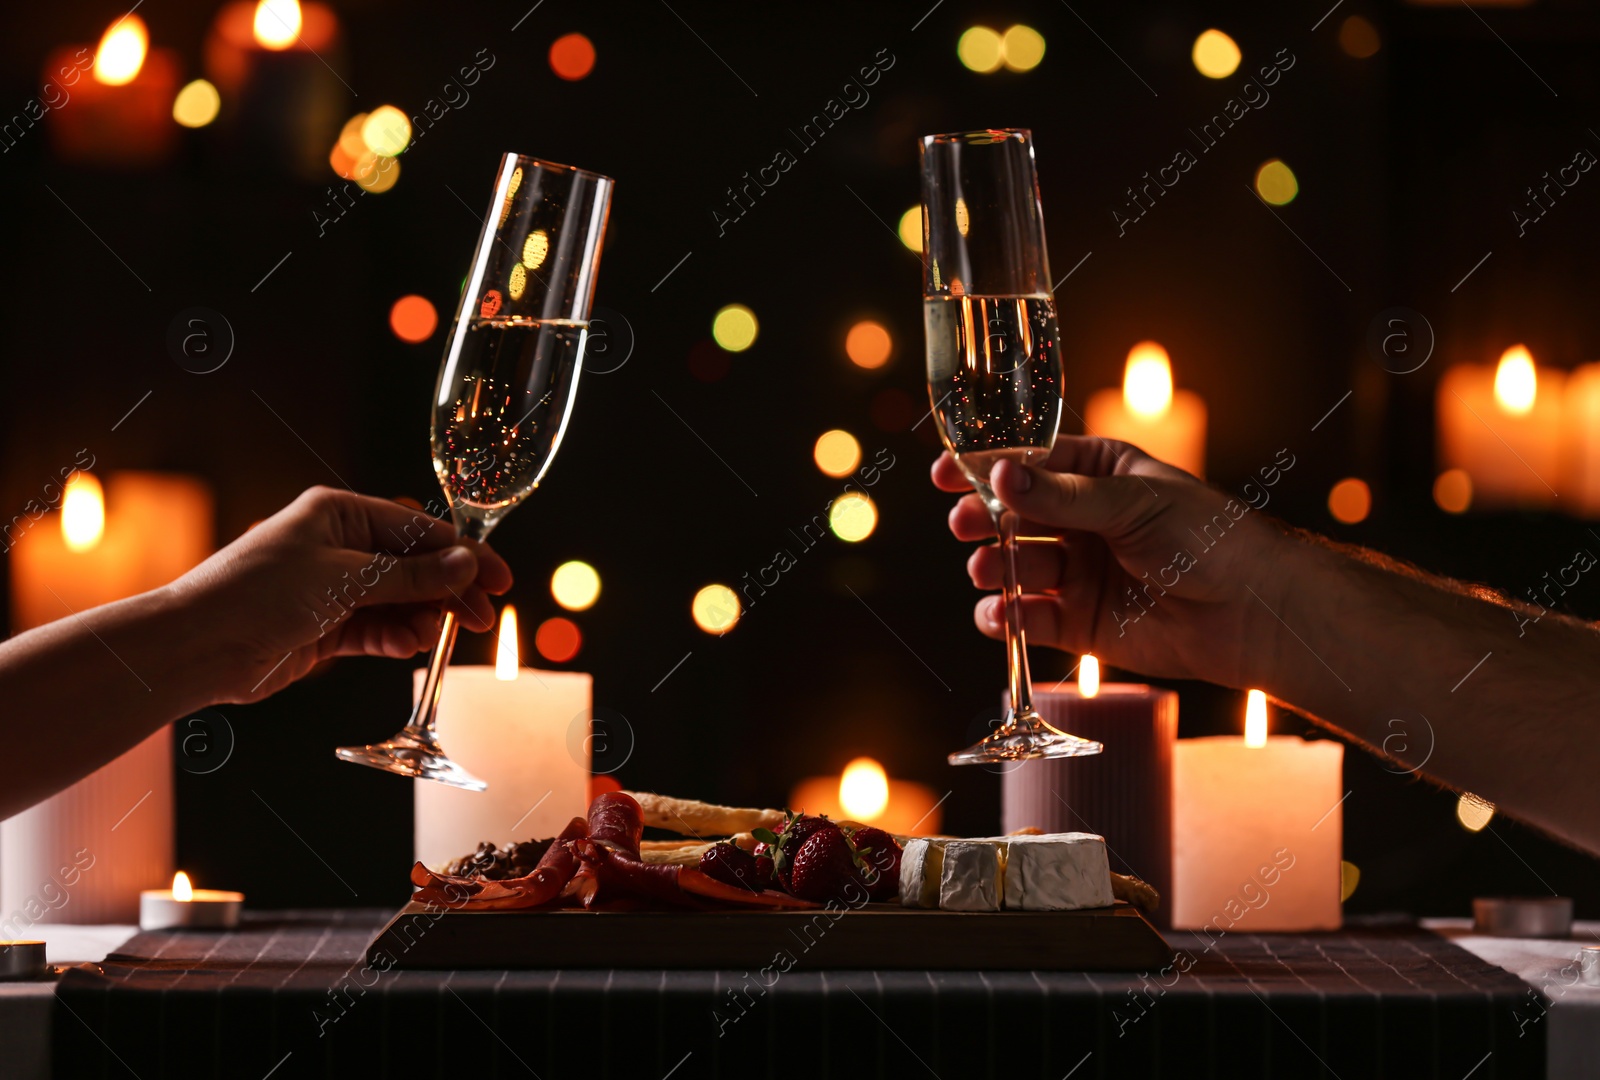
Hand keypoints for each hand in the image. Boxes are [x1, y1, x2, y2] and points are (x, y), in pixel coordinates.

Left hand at [169, 487, 512, 703]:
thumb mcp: (344, 579)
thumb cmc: (256, 595)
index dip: (463, 555)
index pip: (420, 531)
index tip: (499, 579)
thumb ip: (411, 576)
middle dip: (448, 591)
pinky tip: (406, 646)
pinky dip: (394, 638)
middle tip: (479, 617)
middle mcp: (339, 546)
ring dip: (421, 619)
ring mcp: (333, 587)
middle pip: (415, 566)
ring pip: (399, 601)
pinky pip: (375, 629)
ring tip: (434, 637)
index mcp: (340, 514)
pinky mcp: (326, 626)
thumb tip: (466, 564)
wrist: (197, 647)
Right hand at [932, 437, 1293, 686]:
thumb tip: (1001, 476)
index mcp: (1098, 475)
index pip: (1030, 464)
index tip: (948, 472)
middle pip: (1012, 516)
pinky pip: (1029, 618)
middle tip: (966, 524)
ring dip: (993, 567)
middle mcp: (1083, 521)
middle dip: (983, 519)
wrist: (1249, 611)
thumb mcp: (1131, 503)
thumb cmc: (1206, 538)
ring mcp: (1079, 572)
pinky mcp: (1080, 623)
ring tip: (989, 569)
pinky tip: (1001, 614)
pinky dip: (1008, 618)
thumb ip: (1061, 496)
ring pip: (1014, 566)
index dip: (986, 467)